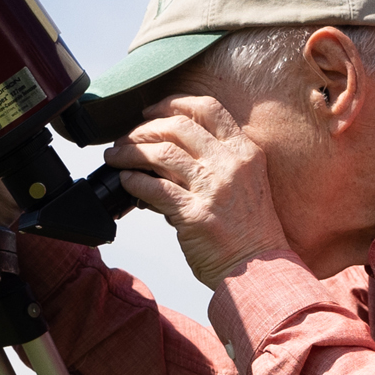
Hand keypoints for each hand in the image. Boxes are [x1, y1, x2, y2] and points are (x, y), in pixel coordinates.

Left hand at [114, 92, 290, 285]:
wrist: (258, 270)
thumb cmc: (249, 231)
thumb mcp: (245, 183)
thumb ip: (214, 163)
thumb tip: (167, 153)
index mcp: (245, 152)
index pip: (208, 109)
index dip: (174, 103)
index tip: (151, 111)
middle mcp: (231, 164)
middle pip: (178, 126)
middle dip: (144, 128)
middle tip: (126, 138)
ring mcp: (213, 188)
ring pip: (162, 153)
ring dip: (131, 151)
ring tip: (116, 156)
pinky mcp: (194, 214)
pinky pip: (154, 188)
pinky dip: (133, 180)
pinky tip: (125, 180)